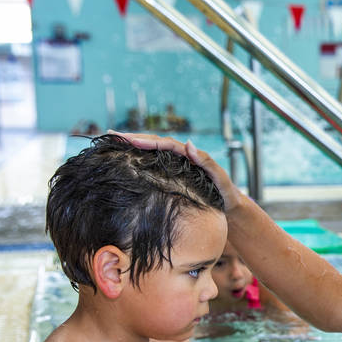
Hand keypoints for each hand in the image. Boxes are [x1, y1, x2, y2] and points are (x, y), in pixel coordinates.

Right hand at [113, 132, 245, 212]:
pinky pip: (154, 164)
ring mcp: (176, 166)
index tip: (129, 140)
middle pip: (154, 143)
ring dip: (133, 145)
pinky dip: (140, 158)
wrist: (230, 207)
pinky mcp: (172, 176)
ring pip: (152, 152)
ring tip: (113, 140)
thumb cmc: (226, 194)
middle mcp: (181, 157)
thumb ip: (207, 163)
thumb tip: (189, 143)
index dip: (147, 141)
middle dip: (133, 138)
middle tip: (112, 134)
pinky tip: (125, 158)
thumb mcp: (220, 179)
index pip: (165, 144)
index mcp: (190, 155)